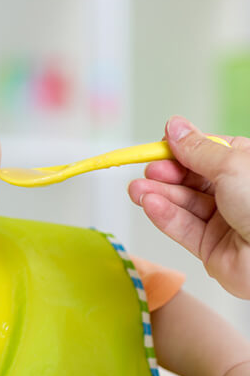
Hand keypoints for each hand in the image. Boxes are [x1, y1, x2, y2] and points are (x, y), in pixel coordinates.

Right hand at [128, 115, 249, 298]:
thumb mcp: (231, 165)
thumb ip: (196, 148)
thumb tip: (174, 127)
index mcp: (247, 167)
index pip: (207, 153)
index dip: (181, 149)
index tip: (160, 146)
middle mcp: (236, 193)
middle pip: (191, 179)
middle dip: (166, 174)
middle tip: (149, 171)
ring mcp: (224, 221)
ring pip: (183, 204)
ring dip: (158, 195)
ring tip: (136, 190)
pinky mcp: (211, 248)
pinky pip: (183, 228)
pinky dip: (165, 216)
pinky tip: (150, 205)